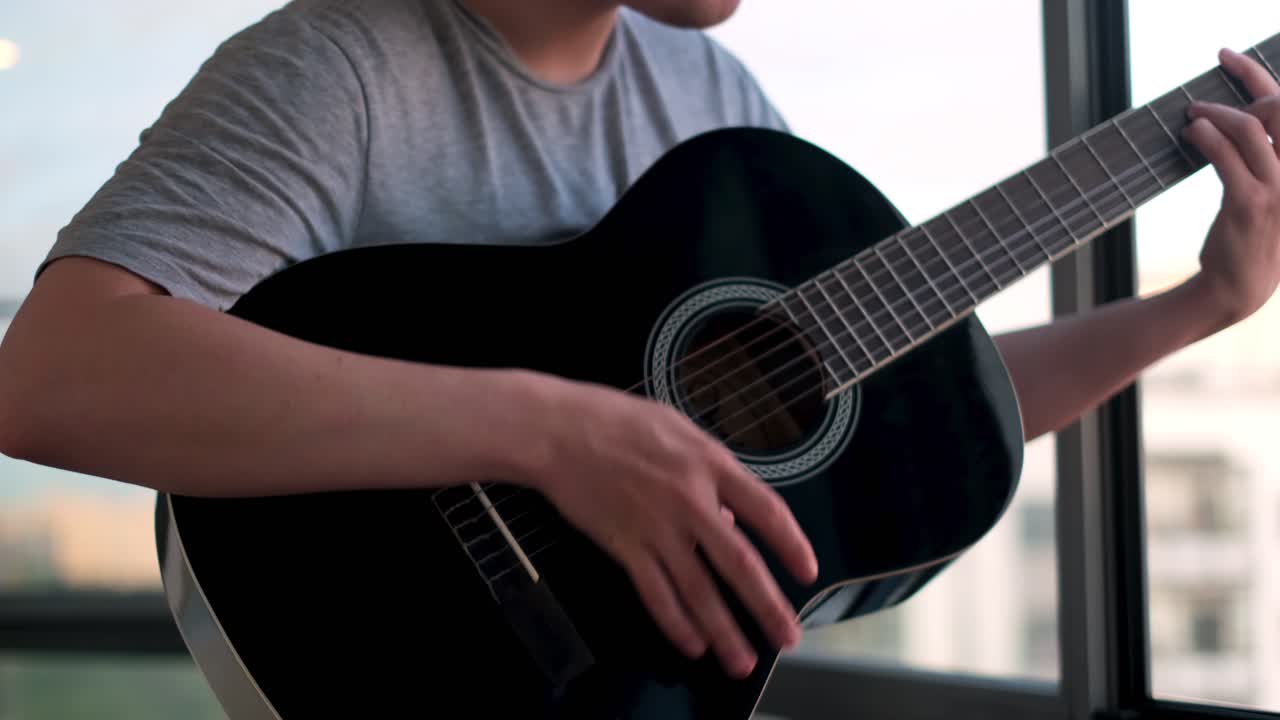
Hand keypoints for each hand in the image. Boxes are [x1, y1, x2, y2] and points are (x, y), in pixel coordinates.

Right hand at [515, 372, 818, 677]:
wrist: (560, 431)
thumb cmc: (617, 420)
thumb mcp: (678, 429)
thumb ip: (710, 470)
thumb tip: (729, 518)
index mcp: (710, 464)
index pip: (767, 509)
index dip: (792, 543)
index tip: (808, 572)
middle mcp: (691, 501)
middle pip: (740, 563)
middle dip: (767, 606)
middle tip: (788, 637)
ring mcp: (657, 528)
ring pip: (699, 590)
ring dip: (723, 632)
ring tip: (742, 661)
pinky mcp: (624, 547)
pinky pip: (655, 594)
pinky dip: (675, 623)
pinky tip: (692, 644)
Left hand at [1181, 48, 1279, 326]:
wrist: (1238, 288)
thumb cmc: (1252, 238)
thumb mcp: (1271, 193)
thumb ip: (1265, 156)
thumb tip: (1242, 117)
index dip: (1257, 76)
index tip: (1228, 59)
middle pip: (1279, 108)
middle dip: (1241, 89)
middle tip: (1201, 99)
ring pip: (1251, 128)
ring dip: (1216, 114)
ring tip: (1191, 117)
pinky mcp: (1248, 204)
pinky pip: (1227, 156)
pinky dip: (1207, 136)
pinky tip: (1192, 132)